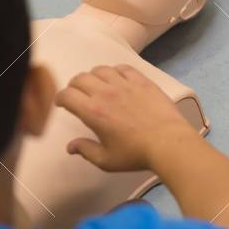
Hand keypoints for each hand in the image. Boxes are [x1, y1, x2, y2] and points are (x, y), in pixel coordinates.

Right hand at [56, 64, 197, 172]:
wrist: (168, 142)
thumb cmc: (135, 154)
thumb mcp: (106, 160)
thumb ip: (86, 150)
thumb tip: (70, 146)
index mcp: (93, 112)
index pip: (67, 95)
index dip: (60, 98)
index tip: (61, 103)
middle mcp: (105, 93)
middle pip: (81, 78)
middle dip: (74, 85)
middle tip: (77, 94)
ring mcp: (125, 84)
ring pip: (100, 70)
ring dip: (93, 76)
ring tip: (96, 85)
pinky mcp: (141, 80)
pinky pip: (122, 68)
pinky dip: (114, 71)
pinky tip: (117, 79)